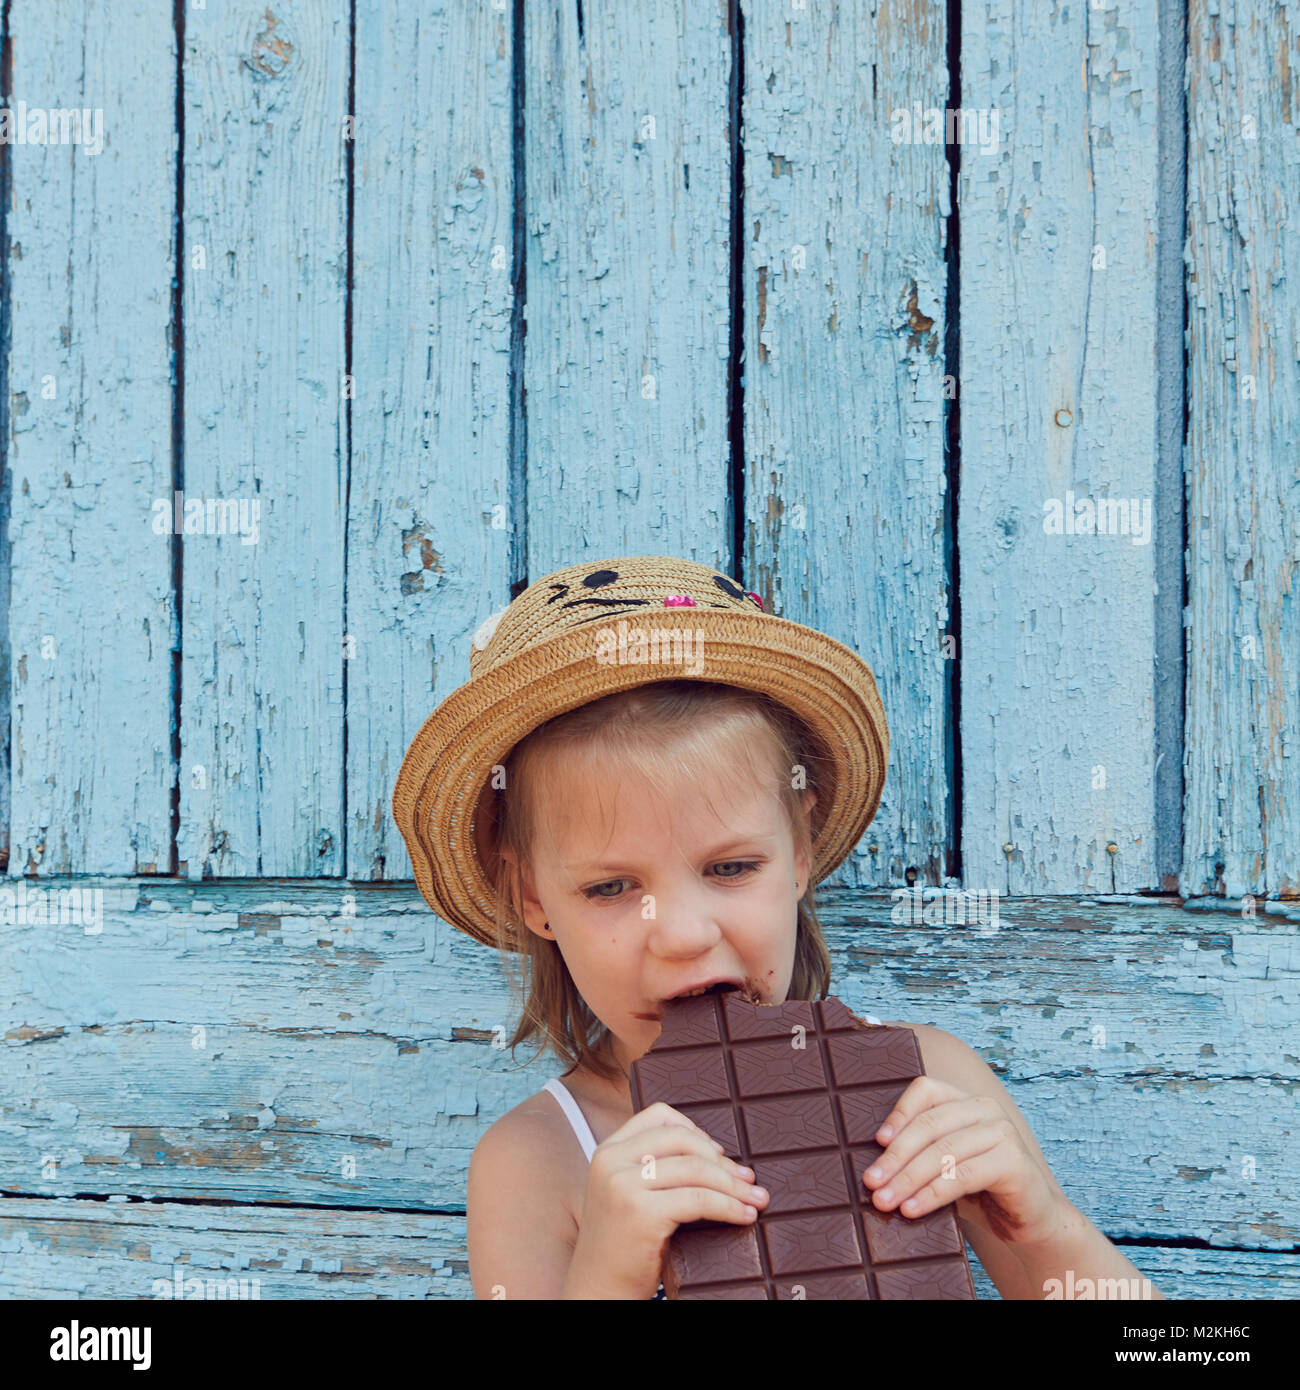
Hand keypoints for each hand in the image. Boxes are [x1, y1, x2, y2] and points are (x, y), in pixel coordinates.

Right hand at [563, 1101, 770, 1298]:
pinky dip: (729, 1206)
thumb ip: (651, 1166)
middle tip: (748, 1179)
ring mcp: (624, 1185)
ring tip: (757, 1199)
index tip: (718, 1154)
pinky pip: (699, 1200)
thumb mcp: (625, 1192)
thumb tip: (715, 1152)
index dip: (695, 1130)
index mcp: (608, 1150)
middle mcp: (612, 1161)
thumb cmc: (622, 1245)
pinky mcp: (642, 1213)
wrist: (599, 1290)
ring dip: (734, 1184)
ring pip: (695, 1169)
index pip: (658, 1115)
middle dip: (722, 1160)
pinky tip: (744, 1215)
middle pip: (682, 1139)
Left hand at [860, 1075, 1068, 1249]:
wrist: (1033, 1222)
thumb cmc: (981, 1192)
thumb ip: (919, 1155)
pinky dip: (931, 1193)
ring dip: (908, 1179)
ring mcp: (1002, 1132)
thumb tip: (874, 1166)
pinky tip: (912, 1209)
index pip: (926, 1090)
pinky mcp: (1013, 1161)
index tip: (876, 1142)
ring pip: (943, 1151)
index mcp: (966, 1101)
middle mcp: (985, 1109)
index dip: (899, 1113)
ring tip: (885, 1201)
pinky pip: (962, 1175)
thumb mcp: (945, 1166)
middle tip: (871, 1183)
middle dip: (895, 1156)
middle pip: (929, 1124)